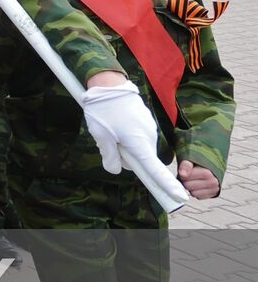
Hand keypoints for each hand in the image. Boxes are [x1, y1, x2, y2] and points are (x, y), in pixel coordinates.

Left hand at [81, 80, 189, 207]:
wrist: (109, 84)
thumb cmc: (104, 111)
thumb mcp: (101, 137)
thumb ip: (110, 156)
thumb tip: (116, 170)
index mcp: (139, 144)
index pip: (155, 170)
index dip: (166, 185)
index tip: (179, 198)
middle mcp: (149, 138)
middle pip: (140, 159)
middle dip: (126, 156)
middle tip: (108, 141)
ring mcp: (149, 128)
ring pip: (137, 147)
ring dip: (125, 144)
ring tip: (110, 127)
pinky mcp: (146, 121)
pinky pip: (138, 136)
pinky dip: (127, 135)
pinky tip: (115, 121)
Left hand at [178, 160, 219, 199]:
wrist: (212, 167)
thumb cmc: (200, 164)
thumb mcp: (191, 160)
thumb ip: (186, 165)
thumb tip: (183, 174)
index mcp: (208, 173)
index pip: (185, 177)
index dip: (183, 174)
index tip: (186, 171)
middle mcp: (213, 182)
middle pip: (188, 186)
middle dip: (186, 181)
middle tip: (189, 177)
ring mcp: (214, 189)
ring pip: (193, 193)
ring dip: (191, 188)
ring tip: (194, 181)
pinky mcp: (212, 195)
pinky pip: (198, 197)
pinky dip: (197, 192)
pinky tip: (199, 186)